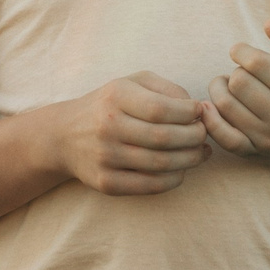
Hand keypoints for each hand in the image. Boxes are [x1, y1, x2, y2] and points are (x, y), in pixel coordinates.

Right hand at [47, 72, 210, 195]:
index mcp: (115, 96)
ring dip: (190, 159)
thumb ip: (167, 88)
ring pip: (161, 164)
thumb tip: (197, 110)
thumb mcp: (132, 83)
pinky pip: (150, 186)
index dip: (190, 113)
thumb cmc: (109, 105)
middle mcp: (107, 126)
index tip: (201, 112)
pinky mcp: (105, 183)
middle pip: (164, 138)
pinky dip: (174, 179)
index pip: (162, 109)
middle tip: (204, 135)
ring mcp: (105, 157)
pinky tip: (182, 170)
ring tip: (200, 152)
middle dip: (195, 137)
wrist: (64, 136)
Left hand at [198, 21, 269, 163]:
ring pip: (224, 104)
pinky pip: (221, 136)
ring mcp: (269, 140)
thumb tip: (269, 24)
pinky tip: (210, 105)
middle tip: (240, 73)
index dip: (240, 51)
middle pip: (238, 82)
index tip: (241, 52)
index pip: (256, 63)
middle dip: (234, 71)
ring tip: (229, 86)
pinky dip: (209, 117)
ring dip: (219, 89)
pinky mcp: (251, 153)